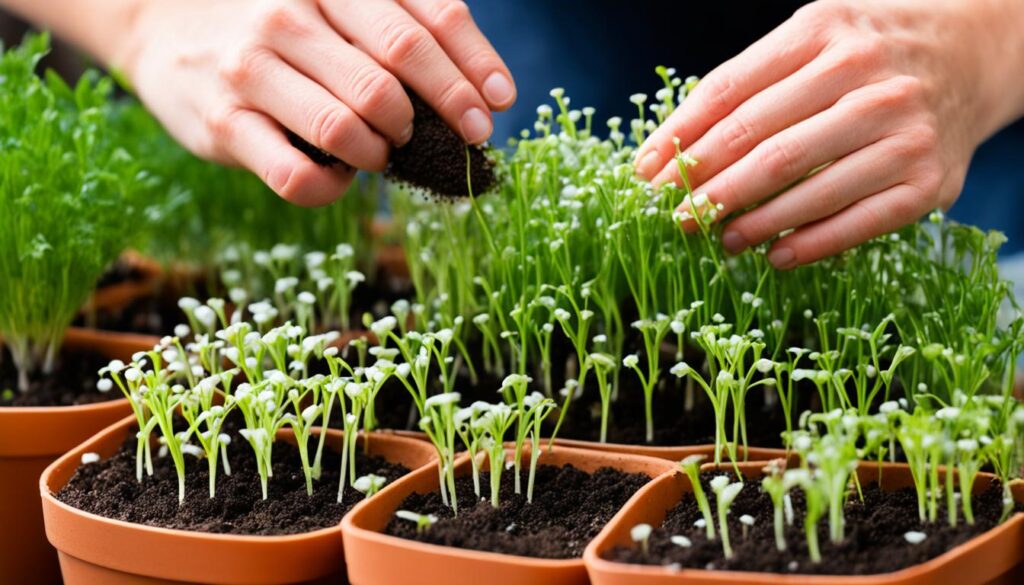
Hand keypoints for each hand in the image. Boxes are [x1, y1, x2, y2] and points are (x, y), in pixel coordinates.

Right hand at [117, 0, 514, 204]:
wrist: (163, 28)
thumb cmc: (275, 27)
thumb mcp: (330, 5)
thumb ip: (394, 29)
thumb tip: (481, 91)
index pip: (421, 22)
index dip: (471, 69)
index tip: (498, 105)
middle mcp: (288, 16)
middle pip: (389, 77)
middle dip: (438, 117)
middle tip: (449, 138)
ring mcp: (251, 70)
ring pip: (346, 128)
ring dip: (381, 153)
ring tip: (381, 150)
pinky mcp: (224, 125)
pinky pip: (299, 177)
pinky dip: (334, 189)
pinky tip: (338, 177)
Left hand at [635, 0, 1023, 267]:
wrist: (974, 53)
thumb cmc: (866, 52)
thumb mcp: (809, 40)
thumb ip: (744, 85)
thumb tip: (669, 149)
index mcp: (821, 35)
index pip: (729, 95)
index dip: (679, 140)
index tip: (645, 175)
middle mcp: (866, 79)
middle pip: (763, 146)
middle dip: (707, 188)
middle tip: (675, 215)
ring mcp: (903, 132)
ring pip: (805, 187)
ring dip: (749, 221)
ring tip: (718, 237)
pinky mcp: (929, 181)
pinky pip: (856, 223)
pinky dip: (807, 244)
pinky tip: (772, 255)